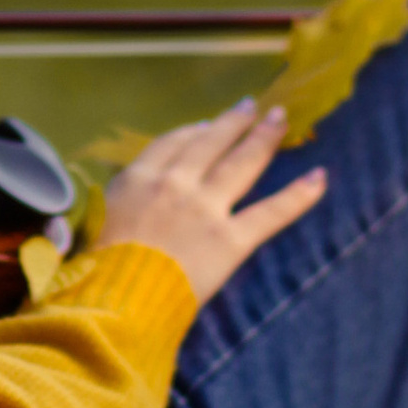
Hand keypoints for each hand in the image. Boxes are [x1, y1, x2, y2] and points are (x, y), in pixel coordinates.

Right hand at [98, 99, 328, 309]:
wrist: (117, 300)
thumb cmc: (94, 270)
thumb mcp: (86, 227)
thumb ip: (98, 209)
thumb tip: (91, 209)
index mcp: (138, 178)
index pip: (173, 142)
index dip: (194, 131)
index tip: (207, 126)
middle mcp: (175, 183)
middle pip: (211, 141)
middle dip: (233, 122)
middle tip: (251, 106)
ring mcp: (207, 209)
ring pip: (243, 163)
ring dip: (264, 137)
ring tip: (279, 118)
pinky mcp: (231, 240)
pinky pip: (272, 212)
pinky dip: (300, 195)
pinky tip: (321, 177)